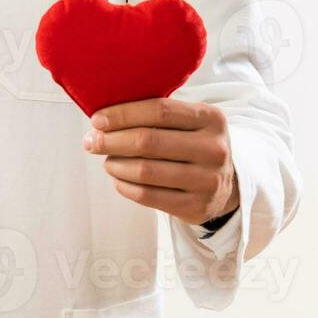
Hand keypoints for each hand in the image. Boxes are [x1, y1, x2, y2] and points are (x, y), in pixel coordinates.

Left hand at [82, 97, 238, 225]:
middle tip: (91, 142)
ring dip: (115, 164)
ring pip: (145, 171)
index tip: (97, 119)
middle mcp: (213, 149)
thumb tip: (103, 117)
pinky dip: (124, 186)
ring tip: (107, 161)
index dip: (123, 114)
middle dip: (111, 140)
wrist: (226, 185)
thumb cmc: (193, 145)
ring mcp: (208, 181)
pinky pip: (148, 196)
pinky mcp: (197, 207)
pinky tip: (118, 179)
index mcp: (211, 118)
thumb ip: (155, 114)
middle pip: (148, 141)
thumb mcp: (188, 122)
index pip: (159, 110)